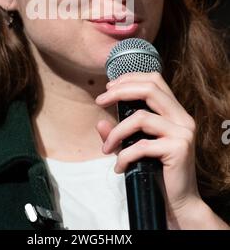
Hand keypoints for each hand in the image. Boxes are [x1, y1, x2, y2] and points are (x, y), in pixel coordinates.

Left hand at [95, 71, 201, 228]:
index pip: (155, 80)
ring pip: (141, 117)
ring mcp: (183, 132)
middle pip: (150, 89)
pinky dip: (124, 155)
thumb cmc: (157, 172)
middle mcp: (182, 118)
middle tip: (99, 100)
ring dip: (117, 132)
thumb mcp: (134, 148)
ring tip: (106, 148)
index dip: (130, 78)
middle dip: (119, 91)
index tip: (108, 87)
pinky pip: (142, 145)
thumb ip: (119, 134)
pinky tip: (119, 167)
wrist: (179, 203)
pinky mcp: (179, 149)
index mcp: (175, 111)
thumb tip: (99, 123)